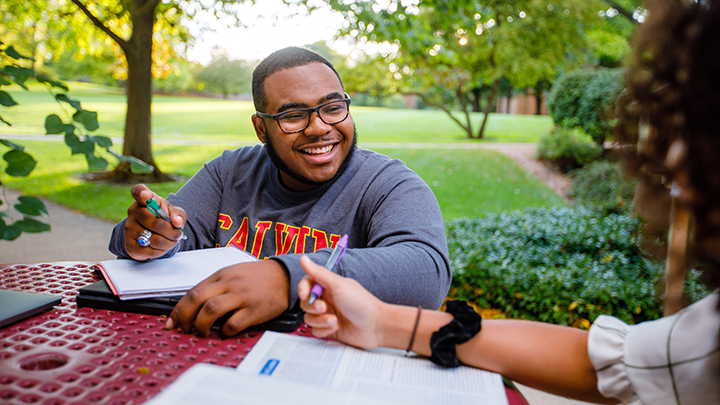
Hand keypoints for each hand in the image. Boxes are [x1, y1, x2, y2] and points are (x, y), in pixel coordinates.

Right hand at [124, 184, 186, 260]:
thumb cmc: (165, 218)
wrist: (155, 233)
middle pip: (157, 224)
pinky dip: (161, 251)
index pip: (138, 192)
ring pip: (156, 240)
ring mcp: (129, 229)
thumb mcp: (174, 213)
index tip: (145, 194)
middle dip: (173, 232)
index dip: (142, 193)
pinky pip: (151, 252)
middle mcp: (133, 212)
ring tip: (171, 240)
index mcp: (144, 199)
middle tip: (178, 234)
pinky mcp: (130, 245)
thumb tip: (177, 222)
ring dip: (169, 243)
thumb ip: (178, 215)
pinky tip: (161, 246)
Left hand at [165, 259, 289, 336]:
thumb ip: (214, 286)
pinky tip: (224, 332)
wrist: (284, 276)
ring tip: (201, 332)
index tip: (171, 322)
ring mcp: (242, 297)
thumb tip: (192, 306)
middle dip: (184, 317)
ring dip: (201, 325)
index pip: (192, 291)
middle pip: (197, 299)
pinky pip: (233, 323)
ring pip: (211, 310)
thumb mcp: (232, 274)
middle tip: (183, 329)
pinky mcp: (254, 310)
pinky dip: (224, 331)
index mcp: (221, 276)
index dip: (178, 309)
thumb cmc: (256, 277)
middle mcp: (229, 284)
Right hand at [298, 255, 383, 348]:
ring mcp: (327, 315)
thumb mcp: (338, 285)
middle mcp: (327, 300)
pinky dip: (324, 330)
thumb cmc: (361, 303)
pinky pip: (315, 331)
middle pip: (305, 303)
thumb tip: (304, 258)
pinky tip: (336, 327)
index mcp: (329, 286)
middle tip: (324, 307)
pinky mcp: (329, 329)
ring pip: (309, 318)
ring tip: (334, 320)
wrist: (375, 326)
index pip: (307, 284)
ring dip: (320, 320)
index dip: (303, 289)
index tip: (305, 294)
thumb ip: (318, 273)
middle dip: (313, 307)